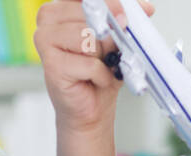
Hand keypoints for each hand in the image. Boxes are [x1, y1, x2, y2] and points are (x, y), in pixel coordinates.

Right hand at [36, 0, 156, 135]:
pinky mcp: (51, 64)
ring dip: (104, 57)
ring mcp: (44, 39)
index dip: (110, 3)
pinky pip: (90, 63)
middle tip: (111, 53)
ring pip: (90, 39)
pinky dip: (101, 75)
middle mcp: (48, 17)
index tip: (125, 14)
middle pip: (91, 14)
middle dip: (110, 36)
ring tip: (99, 67)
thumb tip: (145, 8)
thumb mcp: (118, 39)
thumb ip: (126, 19)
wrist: (91, 109)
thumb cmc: (100, 73)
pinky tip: (95, 81)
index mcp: (63, 6)